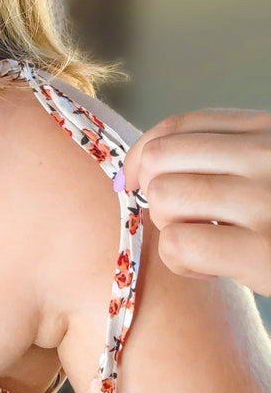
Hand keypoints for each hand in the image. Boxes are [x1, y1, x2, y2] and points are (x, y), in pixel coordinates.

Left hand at [122, 109, 270, 294]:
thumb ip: (230, 155)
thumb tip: (142, 166)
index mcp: (270, 131)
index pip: (178, 127)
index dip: (143, 154)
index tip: (135, 179)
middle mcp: (268, 156)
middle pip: (160, 158)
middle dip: (154, 191)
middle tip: (179, 217)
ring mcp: (266, 201)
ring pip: (164, 198)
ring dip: (170, 226)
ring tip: (203, 240)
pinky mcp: (263, 252)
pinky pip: (179, 245)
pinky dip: (181, 261)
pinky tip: (210, 266)